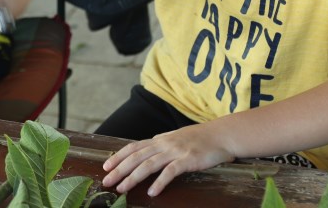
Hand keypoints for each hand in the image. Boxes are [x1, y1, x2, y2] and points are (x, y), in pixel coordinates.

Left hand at [101, 123, 233, 196]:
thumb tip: (147, 150)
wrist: (221, 135)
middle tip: (107, 181)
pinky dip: (159, 182)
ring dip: (133, 177)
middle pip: (136, 157)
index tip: (106, 166)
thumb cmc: (199, 139)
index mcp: (159, 140)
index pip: (133, 147)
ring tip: (122, 188)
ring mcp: (175, 151)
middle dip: (119, 170)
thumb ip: (161, 145)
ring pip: (148, 165)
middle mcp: (163, 144)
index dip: (118, 156)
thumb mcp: (176, 139)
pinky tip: (152, 192)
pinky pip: (170, 172)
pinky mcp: (187, 160)